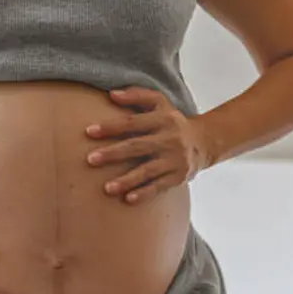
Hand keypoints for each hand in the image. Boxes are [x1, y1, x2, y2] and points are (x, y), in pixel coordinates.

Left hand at [84, 87, 211, 204]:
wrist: (203, 142)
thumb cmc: (171, 121)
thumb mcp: (159, 102)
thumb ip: (136, 95)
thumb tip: (111, 94)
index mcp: (163, 119)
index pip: (133, 122)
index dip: (111, 127)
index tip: (89, 132)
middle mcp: (170, 139)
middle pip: (137, 146)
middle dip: (113, 154)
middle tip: (90, 160)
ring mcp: (175, 160)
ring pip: (148, 170)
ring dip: (127, 180)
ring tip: (106, 188)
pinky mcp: (178, 177)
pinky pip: (159, 186)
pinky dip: (144, 193)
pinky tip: (128, 199)